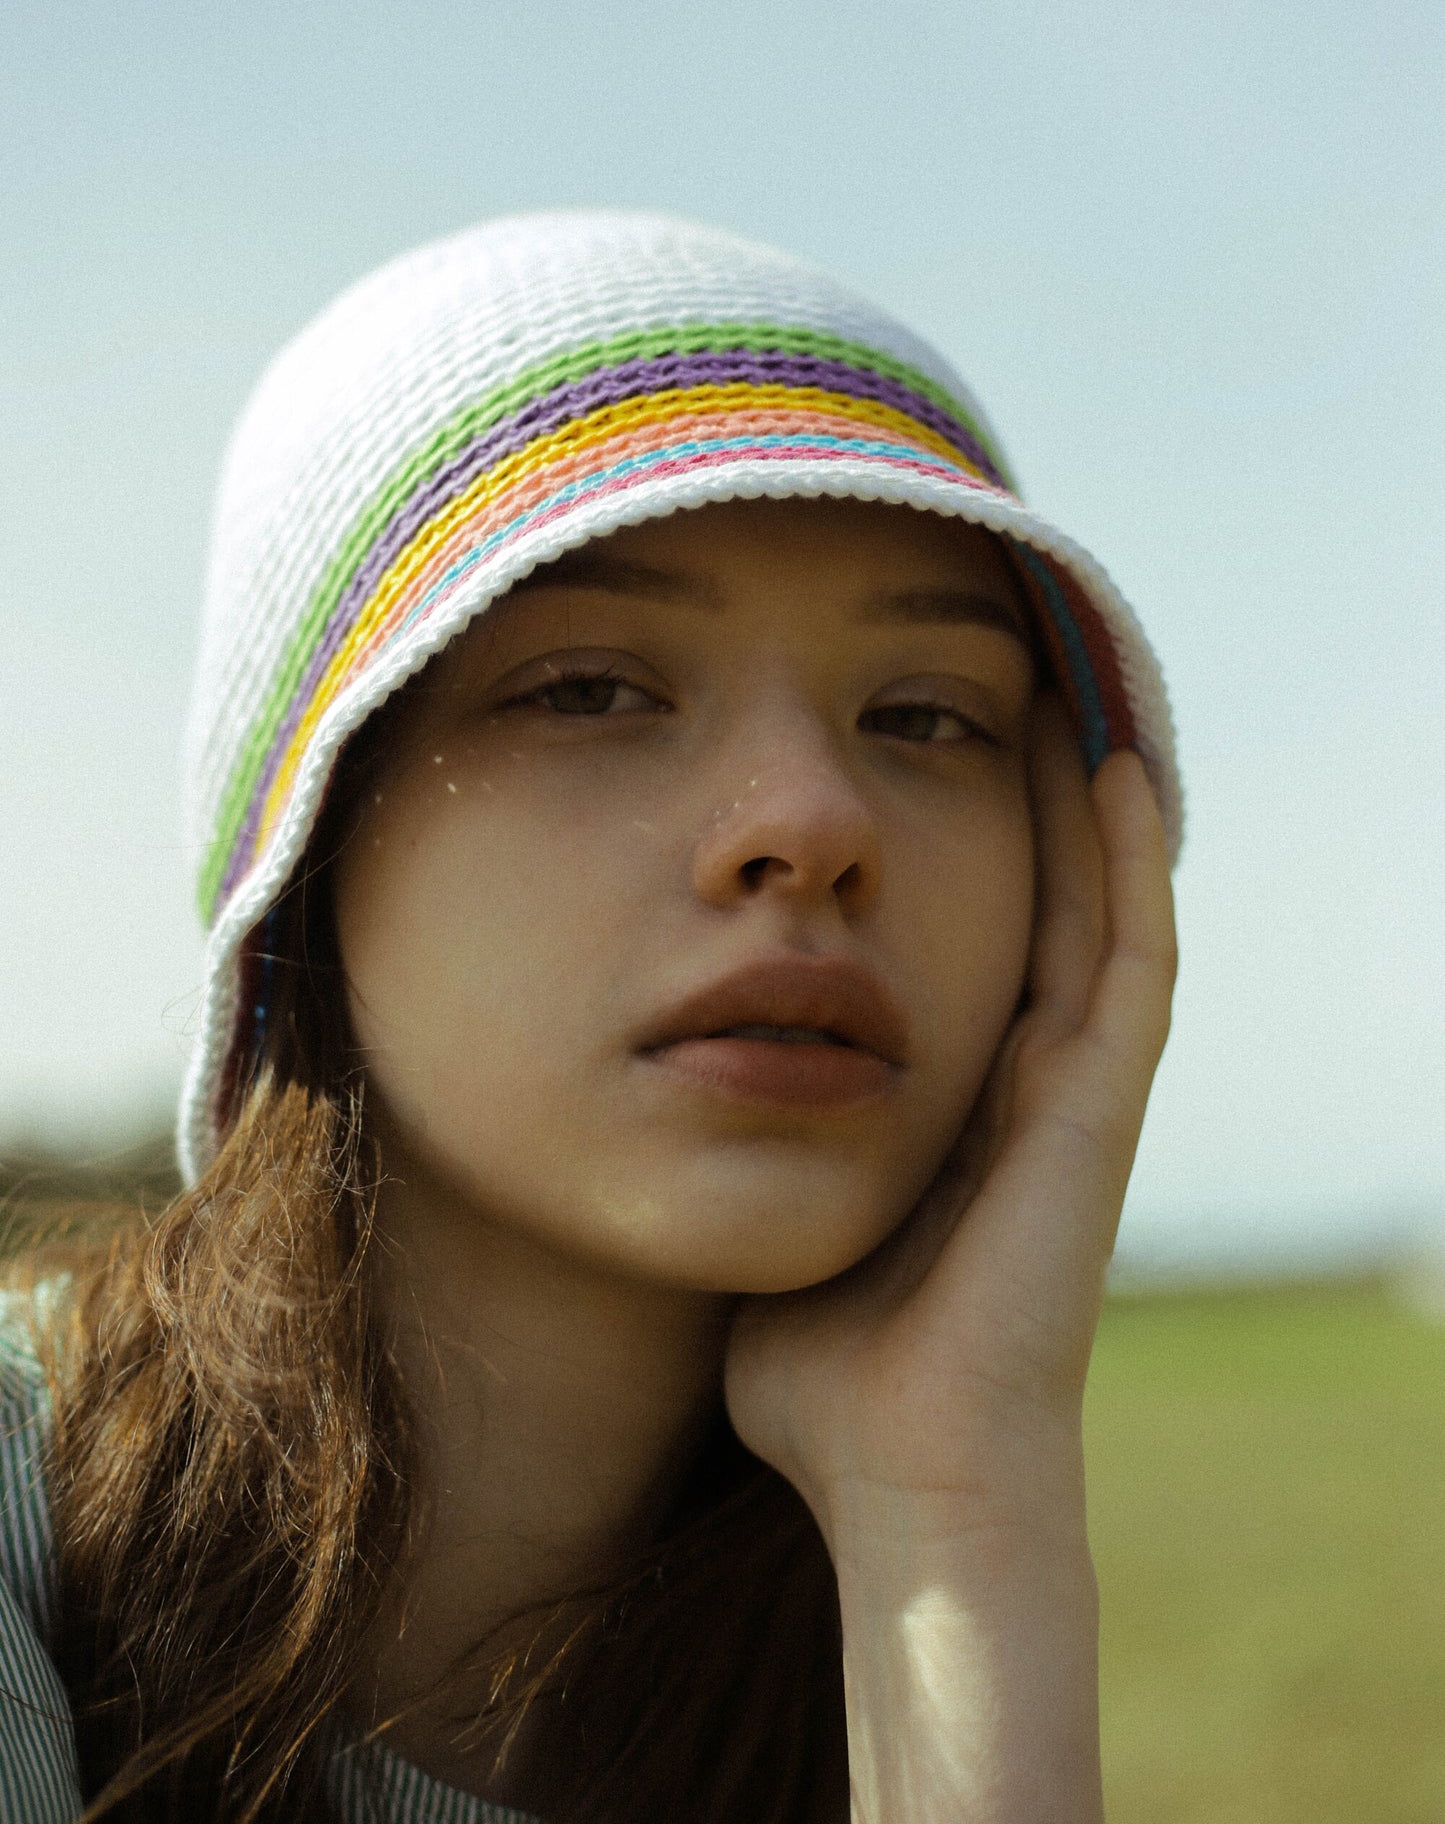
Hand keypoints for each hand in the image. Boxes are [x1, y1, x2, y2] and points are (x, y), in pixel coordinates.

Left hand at [724, 699, 1177, 1553]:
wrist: (902, 1475)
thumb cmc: (822, 1378)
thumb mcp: (766, 1223)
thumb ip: (735, 1161)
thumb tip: (656, 1105)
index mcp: (954, 1110)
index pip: (972, 943)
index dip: (958, 847)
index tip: (917, 756)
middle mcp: (1025, 1089)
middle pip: (1042, 905)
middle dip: (1028, 797)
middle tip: (1006, 683)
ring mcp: (1071, 1095)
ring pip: (1099, 909)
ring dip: (1086, 801)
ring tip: (1065, 686)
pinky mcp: (1097, 1109)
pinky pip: (1130, 958)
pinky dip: (1131, 862)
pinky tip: (1116, 768)